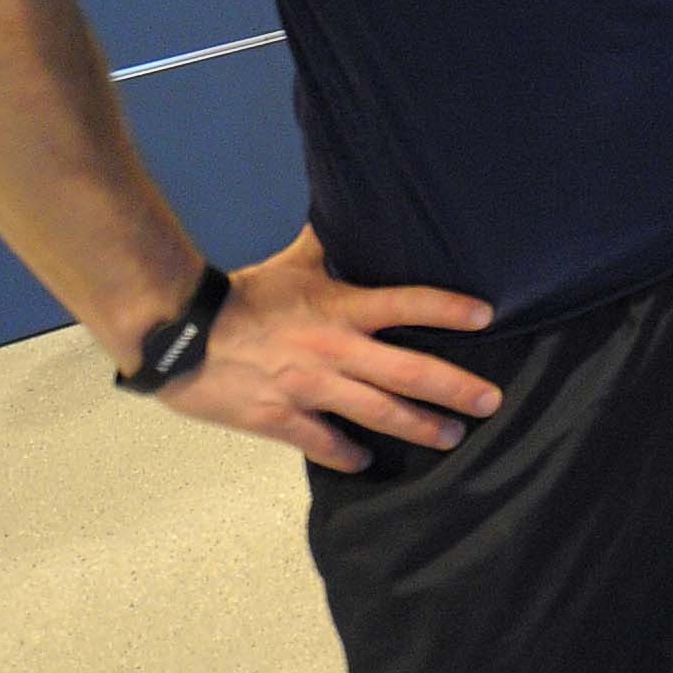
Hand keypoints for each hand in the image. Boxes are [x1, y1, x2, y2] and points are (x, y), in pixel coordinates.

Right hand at [156, 226, 501, 471]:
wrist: (180, 334)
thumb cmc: (239, 296)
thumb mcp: (291, 264)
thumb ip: (326, 246)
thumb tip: (348, 208)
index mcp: (340, 309)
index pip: (406, 303)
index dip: (448, 309)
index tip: (486, 316)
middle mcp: (335, 351)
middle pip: (408, 372)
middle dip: (455, 389)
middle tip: (492, 402)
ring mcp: (310, 389)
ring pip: (379, 413)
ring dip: (420, 427)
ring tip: (453, 437)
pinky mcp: (281, 419)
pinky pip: (324, 443)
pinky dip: (347, 455)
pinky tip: (365, 463)